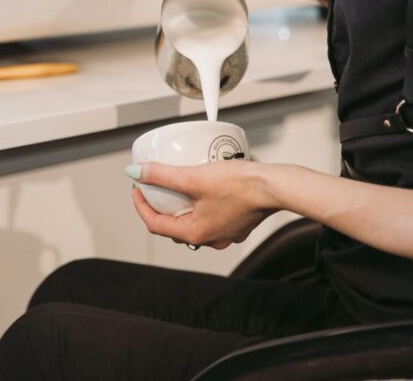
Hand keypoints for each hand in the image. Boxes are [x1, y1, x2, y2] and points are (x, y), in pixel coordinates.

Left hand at [130, 161, 277, 248]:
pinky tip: (208, 188)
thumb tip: (137, 172)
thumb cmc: (241, 186)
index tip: (138, 189)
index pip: (154, 224)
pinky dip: (204, 205)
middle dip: (162, 207)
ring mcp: (226, 233)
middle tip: (156, 187)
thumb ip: (162, 175)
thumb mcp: (194, 177)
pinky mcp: (238, 223)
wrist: (275, 187)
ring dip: (184, 207)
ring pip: (195, 221)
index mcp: (195, 233)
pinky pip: (213, 216)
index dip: (141, 205)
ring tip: (181, 186)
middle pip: (174, 225)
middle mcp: (210, 239)